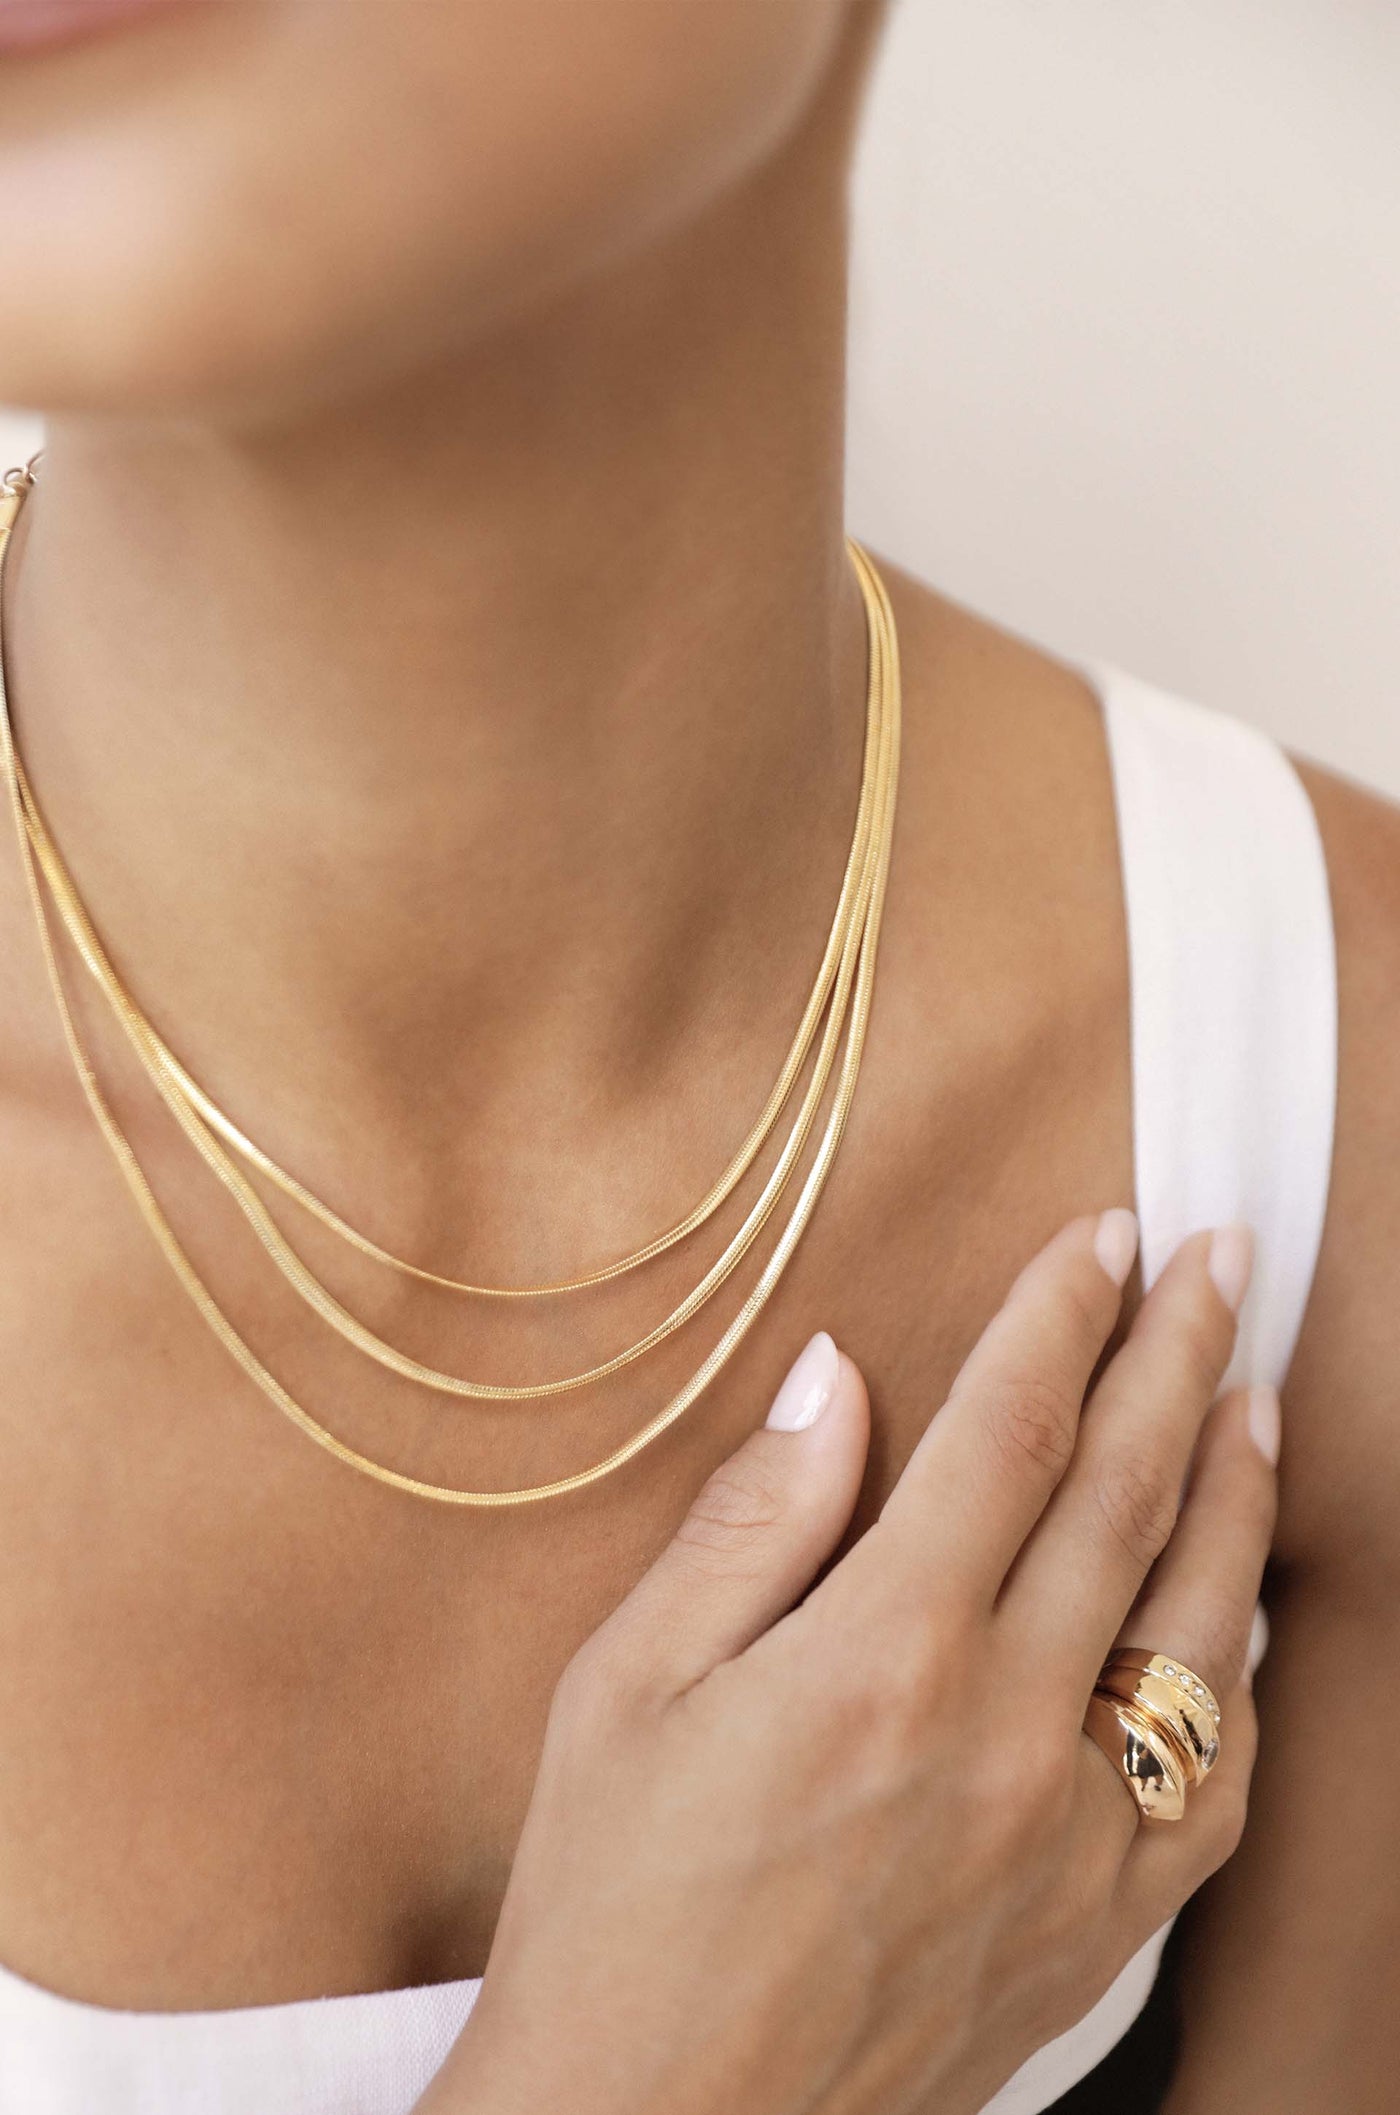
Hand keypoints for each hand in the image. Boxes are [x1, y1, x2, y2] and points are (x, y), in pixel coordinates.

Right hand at [430, 1211, 1275, 2114]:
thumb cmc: (615, 1908)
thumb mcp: (628, 1688)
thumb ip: (752, 1520)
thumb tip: (838, 1377)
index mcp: (883, 1658)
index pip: (1012, 1432)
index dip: (1063, 1315)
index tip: (1104, 1235)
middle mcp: (1005, 1739)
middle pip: (1128, 1496)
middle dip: (1181, 1355)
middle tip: (1219, 1258)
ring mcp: (1072, 1845)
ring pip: (1201, 1626)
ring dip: (1236, 1491)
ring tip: (1255, 1394)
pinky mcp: (1098, 1935)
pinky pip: (1217, 1786)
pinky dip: (1241, 1676)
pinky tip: (1239, 1614)